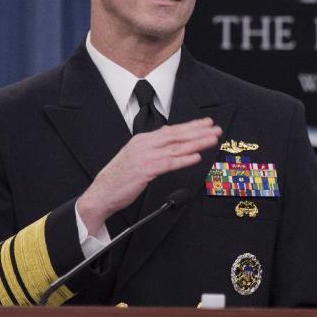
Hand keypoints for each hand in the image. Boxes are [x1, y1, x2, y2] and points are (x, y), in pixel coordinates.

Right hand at [77, 117, 221, 232]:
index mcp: (143, 140)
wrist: (102, 193)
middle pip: (177, 135)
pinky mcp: (145, 170)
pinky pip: (169, 163)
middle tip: (215, 128)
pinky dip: (184, 160)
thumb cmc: (120, 177)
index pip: (172, 130)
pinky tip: (196, 157)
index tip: (206, 123)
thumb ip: (153, 146)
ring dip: (197, 143)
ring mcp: (145, 157)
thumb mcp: (136, 155)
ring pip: (176, 147)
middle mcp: (145, 145)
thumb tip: (169, 136)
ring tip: (212, 140)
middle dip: (199, 131)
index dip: (191, 126)